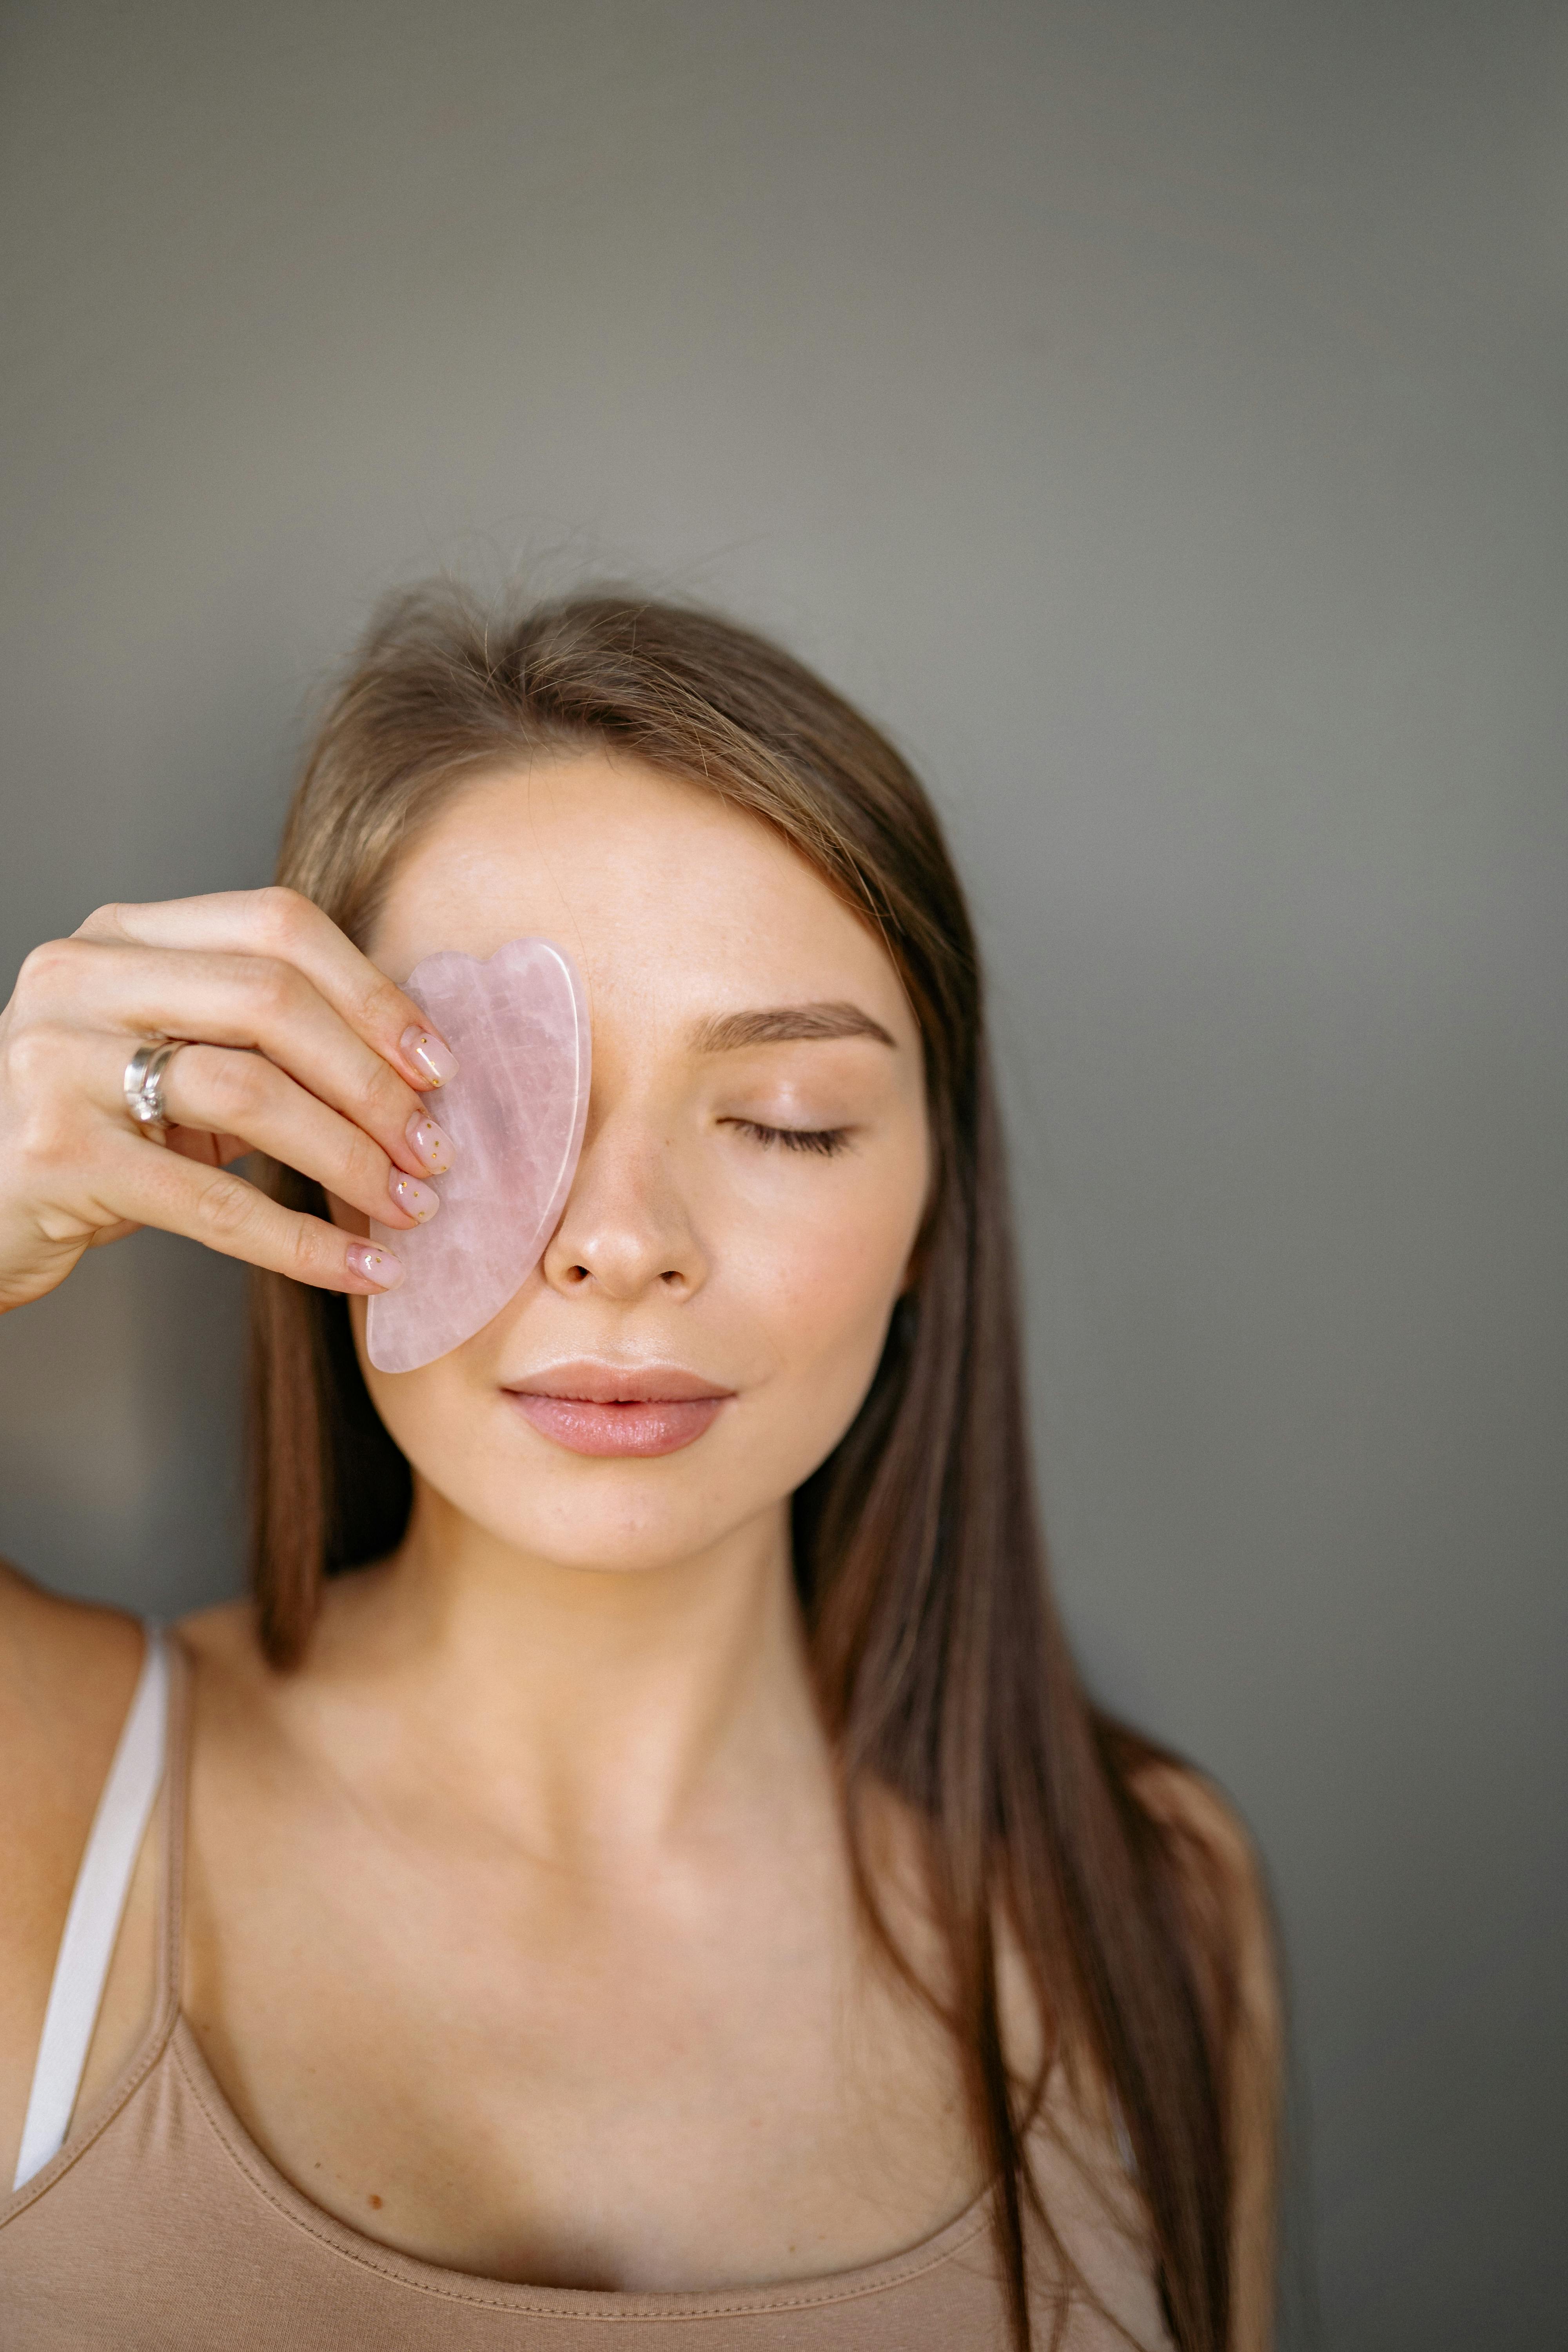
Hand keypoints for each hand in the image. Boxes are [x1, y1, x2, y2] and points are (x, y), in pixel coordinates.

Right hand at [0, 887, 458, 1313]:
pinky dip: (300, 1242)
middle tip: (434, 1150)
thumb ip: (260, 1045)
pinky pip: (211, 1202)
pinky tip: (361, 1272)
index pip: (278, 927)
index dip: (373, 995)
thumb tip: (411, 1077)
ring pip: (248, 1094)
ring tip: (410, 1207)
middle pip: (272, 1001)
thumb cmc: (90, 1133)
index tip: (439, 1067)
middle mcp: (82, 979)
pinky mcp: (56, 1156)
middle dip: (372, 1082)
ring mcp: (58, 1061)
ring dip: (349, 1158)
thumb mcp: (167, 1064)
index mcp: (122, 937)